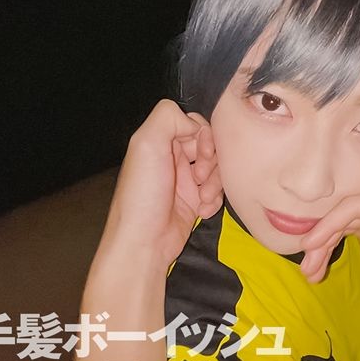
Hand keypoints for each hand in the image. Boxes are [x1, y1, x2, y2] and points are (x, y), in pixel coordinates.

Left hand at [106, 99, 222, 266]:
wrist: (144, 243)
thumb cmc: (142, 196)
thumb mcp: (145, 144)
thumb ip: (168, 117)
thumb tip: (195, 124)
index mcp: (160, 141)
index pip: (195, 123)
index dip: (205, 137)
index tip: (202, 154)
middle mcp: (173, 158)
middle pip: (211, 146)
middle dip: (212, 162)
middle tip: (200, 178)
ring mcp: (185, 181)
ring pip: (217, 170)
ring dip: (215, 184)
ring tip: (201, 199)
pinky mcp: (194, 202)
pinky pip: (217, 193)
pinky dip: (214, 201)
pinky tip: (201, 212)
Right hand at [299, 171, 359, 309]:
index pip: (357, 205)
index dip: (331, 223)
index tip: (309, 244)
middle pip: (345, 215)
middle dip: (322, 240)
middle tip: (306, 264)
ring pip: (338, 224)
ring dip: (321, 248)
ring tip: (309, 272)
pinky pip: (339, 232)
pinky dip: (326, 249)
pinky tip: (316, 267)